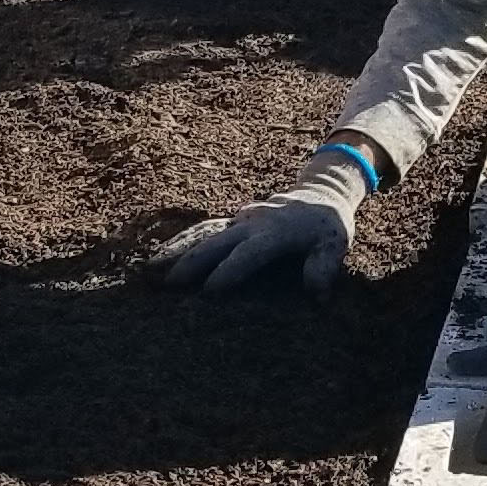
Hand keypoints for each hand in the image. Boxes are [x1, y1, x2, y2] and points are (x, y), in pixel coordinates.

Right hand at [149, 145, 371, 293]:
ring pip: (202, 233)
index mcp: (276, 231)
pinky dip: (181, 241)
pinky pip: (203, 230)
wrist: (321, 191)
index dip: (230, 271)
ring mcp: (239, 219)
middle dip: (191, 262)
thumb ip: (323, 267)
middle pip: (216, 242)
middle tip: (168, 283)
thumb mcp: (335, 244)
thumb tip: (318, 294)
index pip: (249, 253)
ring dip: (177, 249)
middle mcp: (252, 223)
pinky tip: (163, 254)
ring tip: (152, 267)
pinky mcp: (233, 220)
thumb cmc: (328, 225)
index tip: (209, 291)